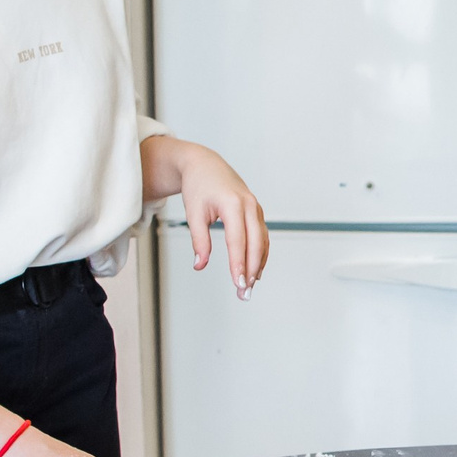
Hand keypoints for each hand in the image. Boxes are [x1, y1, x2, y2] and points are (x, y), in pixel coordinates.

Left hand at [174, 141, 268, 297]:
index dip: (238, 264)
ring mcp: (256, 208)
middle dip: (251, 270)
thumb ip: (199, 240)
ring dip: (258, 265)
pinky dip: (260, 254)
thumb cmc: (198, 186)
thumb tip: (200, 265)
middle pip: (256, 243)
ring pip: (262, 242)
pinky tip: (255, 270)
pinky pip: (263, 236)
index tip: (237, 283)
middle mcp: (249, 205)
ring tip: (249, 286)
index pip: (237, 240)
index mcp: (232, 203)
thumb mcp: (193, 213)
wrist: (205, 164)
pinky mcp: (257, 212)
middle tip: (244, 292)